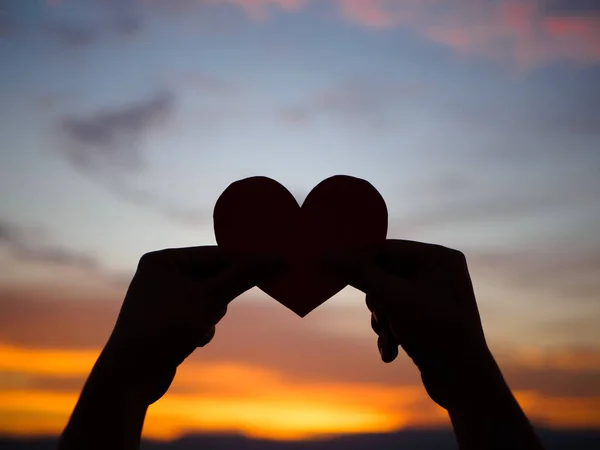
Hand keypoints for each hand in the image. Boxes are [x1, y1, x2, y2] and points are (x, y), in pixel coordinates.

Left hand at [105, 246, 280, 403]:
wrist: (130, 376)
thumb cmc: (166, 328)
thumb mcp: (209, 299)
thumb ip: (242, 276)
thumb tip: (275, 257)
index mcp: (163, 260)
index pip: (215, 253)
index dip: (246, 260)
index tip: (276, 262)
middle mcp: (161, 275)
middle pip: (213, 276)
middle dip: (221, 296)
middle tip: (228, 304)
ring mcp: (164, 299)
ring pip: (210, 299)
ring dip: (212, 314)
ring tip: (199, 327)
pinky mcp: (168, 322)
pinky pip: (199, 316)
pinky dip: (203, 327)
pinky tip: (192, 340)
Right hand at [324, 239, 492, 408]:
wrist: (463, 382)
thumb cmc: (434, 331)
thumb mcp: (392, 298)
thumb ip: (360, 273)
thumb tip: (329, 254)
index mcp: (438, 257)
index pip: (387, 248)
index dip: (359, 260)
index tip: (331, 266)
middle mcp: (437, 272)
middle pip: (383, 275)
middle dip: (376, 302)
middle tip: (381, 317)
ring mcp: (431, 297)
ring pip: (385, 298)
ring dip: (381, 320)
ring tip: (389, 337)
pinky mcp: (425, 319)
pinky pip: (395, 315)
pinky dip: (389, 332)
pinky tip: (391, 351)